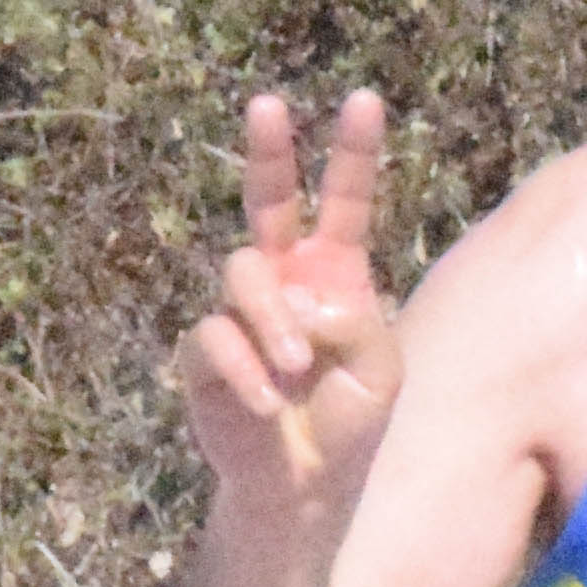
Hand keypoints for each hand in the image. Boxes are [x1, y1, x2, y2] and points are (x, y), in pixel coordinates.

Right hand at [177, 89, 399, 529]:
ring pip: (244, 272)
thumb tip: (301, 298)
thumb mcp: (381, 370)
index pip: (344, 202)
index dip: (353, 153)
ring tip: (295, 365)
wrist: (304, 487)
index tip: (363, 100)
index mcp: (335, 272)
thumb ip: (357, 322)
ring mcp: (240, 310)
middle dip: (269, 150)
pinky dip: (247, 369)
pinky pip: (217, 336)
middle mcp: (284, 277)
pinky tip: (269, 404)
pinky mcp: (205, 351)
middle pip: (268, 200)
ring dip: (273, 318)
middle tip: (266, 103)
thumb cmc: (348, 421)